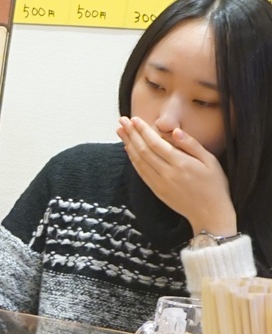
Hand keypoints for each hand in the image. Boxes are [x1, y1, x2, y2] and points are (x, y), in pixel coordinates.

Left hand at [117, 115, 236, 234]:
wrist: (210, 214)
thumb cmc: (214, 186)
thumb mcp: (210, 161)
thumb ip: (192, 145)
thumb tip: (175, 131)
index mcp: (180, 164)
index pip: (155, 143)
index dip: (143, 130)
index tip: (134, 119)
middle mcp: (166, 173)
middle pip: (143, 150)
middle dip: (131, 134)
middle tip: (121, 120)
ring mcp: (159, 183)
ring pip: (139, 161)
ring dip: (128, 145)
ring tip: (120, 131)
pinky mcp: (157, 191)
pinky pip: (141, 172)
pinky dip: (133, 160)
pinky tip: (129, 150)